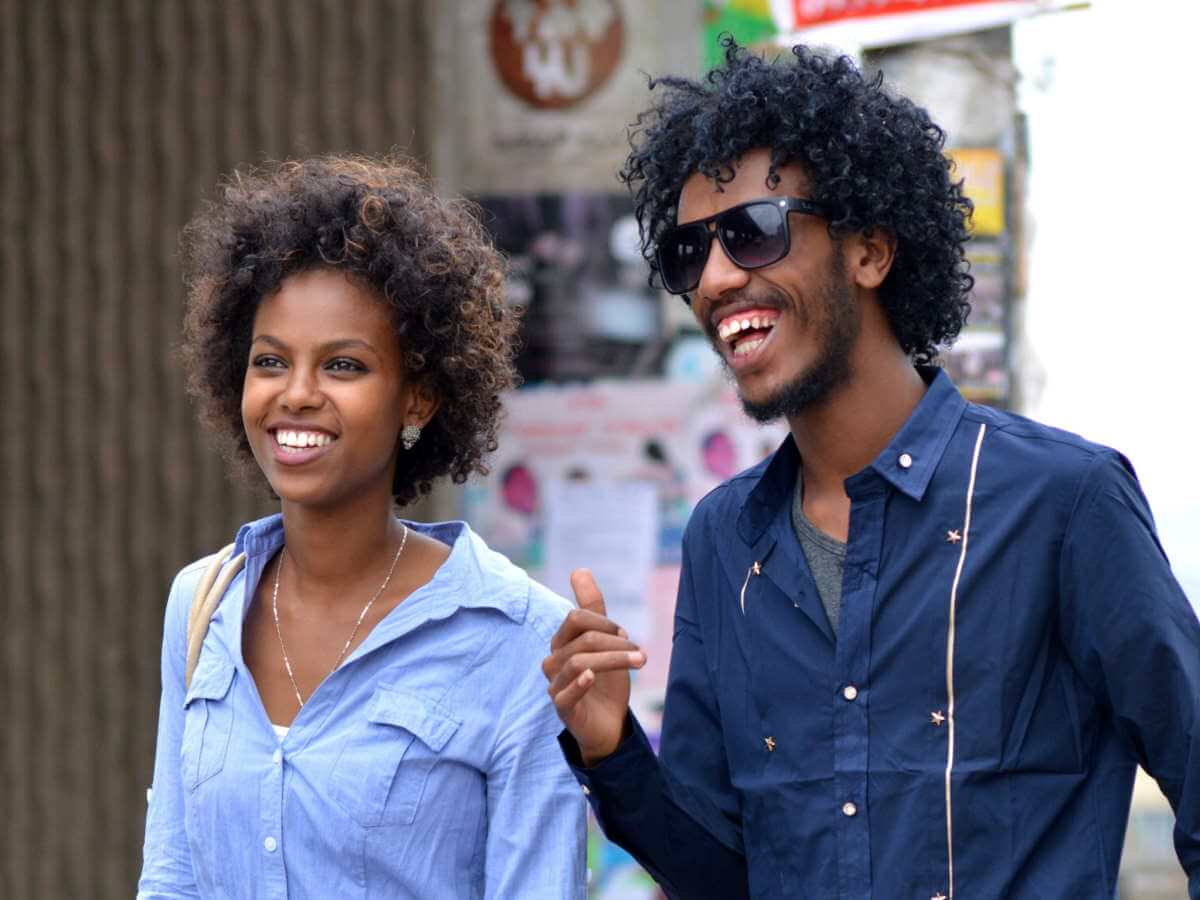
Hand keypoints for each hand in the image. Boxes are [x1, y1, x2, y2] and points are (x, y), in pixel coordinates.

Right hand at [542, 569, 645, 765]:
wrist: (609, 725)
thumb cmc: (605, 681)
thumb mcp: (605, 641)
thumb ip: (593, 607)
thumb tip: (580, 570)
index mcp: (562, 642)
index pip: (577, 618)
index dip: (605, 622)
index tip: (626, 635)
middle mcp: (554, 661)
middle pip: (581, 639)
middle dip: (615, 642)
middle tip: (640, 652)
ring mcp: (555, 685)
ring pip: (579, 663)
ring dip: (613, 659)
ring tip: (639, 661)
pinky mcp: (562, 708)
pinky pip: (564, 694)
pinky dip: (579, 683)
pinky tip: (593, 677)